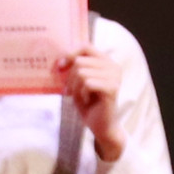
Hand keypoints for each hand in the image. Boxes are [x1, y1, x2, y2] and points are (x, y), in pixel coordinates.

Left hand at [60, 45, 125, 162]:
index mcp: (106, 61)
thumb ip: (73, 68)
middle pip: (80, 61)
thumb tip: (59, 59)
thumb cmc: (89, 103)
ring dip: (76, 87)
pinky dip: (82, 93)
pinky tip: (87, 101)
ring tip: (82, 97)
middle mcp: (113, 66)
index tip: (60, 66)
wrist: (100, 126)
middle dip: (70, 78)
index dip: (70, 54)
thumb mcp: (78, 82)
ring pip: (81, 72)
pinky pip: (87, 83)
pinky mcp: (112, 88)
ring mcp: (114, 77)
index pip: (86, 46)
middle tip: (73, 91)